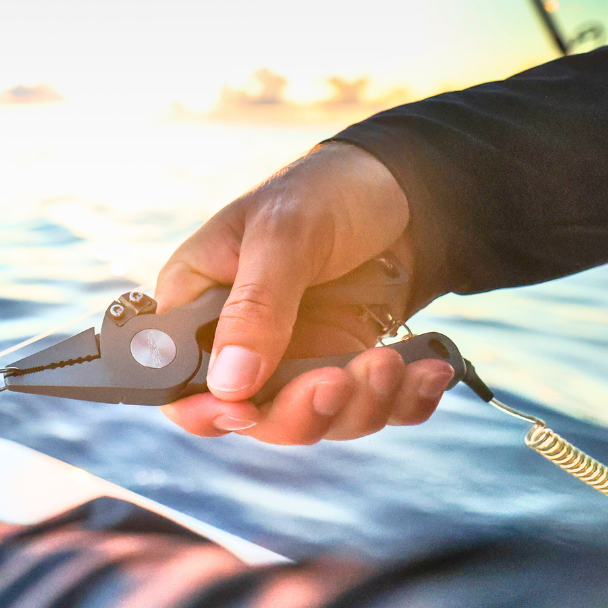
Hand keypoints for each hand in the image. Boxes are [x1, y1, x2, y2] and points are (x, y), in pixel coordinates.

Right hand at [156, 142, 453, 443]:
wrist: (401, 186)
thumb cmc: (324, 189)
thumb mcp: (283, 233)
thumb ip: (255, 306)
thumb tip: (228, 384)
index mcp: (201, 304)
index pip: (180, 382)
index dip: (204, 411)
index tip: (244, 412)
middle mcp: (244, 342)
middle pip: (255, 416)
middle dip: (301, 411)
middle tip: (338, 380)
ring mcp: (300, 359)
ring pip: (320, 421)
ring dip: (360, 405)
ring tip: (390, 362)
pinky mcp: (350, 364)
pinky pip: (376, 408)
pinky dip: (404, 401)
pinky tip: (427, 370)